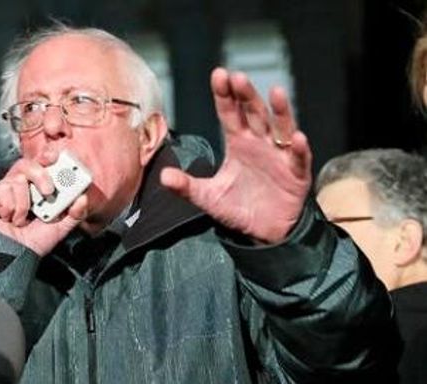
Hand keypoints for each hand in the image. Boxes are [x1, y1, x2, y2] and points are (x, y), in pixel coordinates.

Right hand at [0, 147, 88, 255]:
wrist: (9, 257)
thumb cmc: (29, 244)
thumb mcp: (58, 229)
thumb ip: (74, 214)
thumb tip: (82, 198)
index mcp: (34, 190)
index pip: (40, 165)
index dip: (48, 156)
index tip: (59, 156)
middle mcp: (17, 187)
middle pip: (28, 163)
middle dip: (41, 174)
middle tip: (49, 191)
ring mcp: (1, 189)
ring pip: (18, 178)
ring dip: (25, 204)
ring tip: (21, 220)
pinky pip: (5, 190)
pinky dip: (11, 209)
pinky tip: (7, 219)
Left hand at [161, 68, 312, 243]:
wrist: (263, 231)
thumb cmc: (237, 207)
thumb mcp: (207, 197)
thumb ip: (186, 187)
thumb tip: (163, 177)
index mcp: (238, 143)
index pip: (229, 114)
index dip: (225, 95)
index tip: (219, 74)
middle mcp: (260, 143)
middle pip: (254, 114)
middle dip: (247, 96)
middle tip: (238, 77)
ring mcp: (280, 156)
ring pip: (280, 128)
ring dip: (279, 111)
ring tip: (276, 93)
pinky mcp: (296, 174)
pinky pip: (298, 158)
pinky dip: (298, 148)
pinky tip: (296, 137)